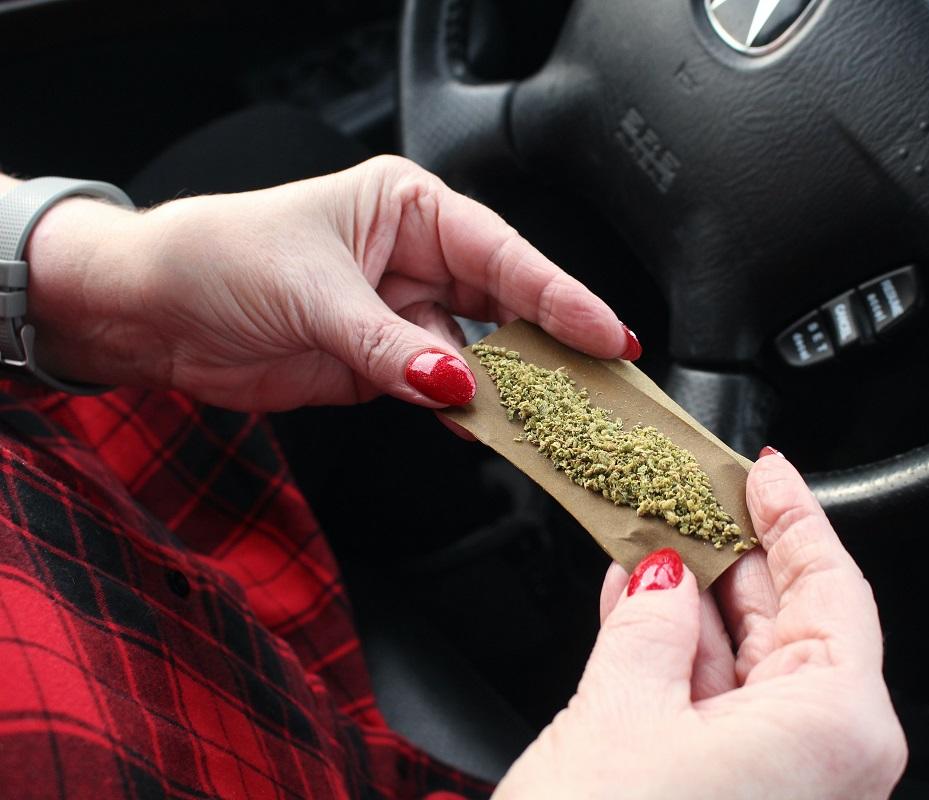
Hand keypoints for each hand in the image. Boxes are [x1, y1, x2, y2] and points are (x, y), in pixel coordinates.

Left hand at [16, 157, 637, 409]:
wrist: (152, 314)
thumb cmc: (220, 260)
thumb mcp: (311, 293)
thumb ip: (389, 345)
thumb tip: (457, 385)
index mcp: (408, 209)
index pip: (500, 254)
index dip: (559, 295)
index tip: (606, 333)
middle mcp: (416, 260)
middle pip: (506, 306)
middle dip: (552, 346)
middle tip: (602, 385)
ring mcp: (403, 316)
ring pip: (479, 357)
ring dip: (510, 390)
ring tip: (553, 418)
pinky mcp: (384, 367)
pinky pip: (441, 392)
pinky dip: (464, 415)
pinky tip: (487, 429)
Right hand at [495, 451, 905, 799]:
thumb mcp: (619, 710)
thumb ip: (648, 622)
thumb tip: (661, 572)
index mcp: (837, 729)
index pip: (833, 586)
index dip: (795, 517)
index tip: (765, 473)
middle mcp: (828, 765)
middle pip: (792, 623)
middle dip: (732, 556)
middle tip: (684, 496)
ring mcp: (784, 790)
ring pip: (747, 667)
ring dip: (693, 605)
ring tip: (643, 543)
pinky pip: (720, 712)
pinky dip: (678, 661)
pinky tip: (637, 614)